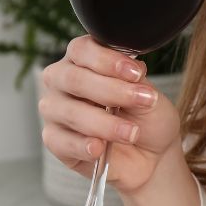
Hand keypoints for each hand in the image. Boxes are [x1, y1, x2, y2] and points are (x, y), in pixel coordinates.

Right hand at [37, 35, 182, 195]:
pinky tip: (99, 148)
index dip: (108, 60)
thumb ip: (138, 81)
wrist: (151, 154)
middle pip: (74, 79)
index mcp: (84, 60)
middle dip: (112, 90)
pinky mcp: (54, 140)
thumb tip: (134, 70)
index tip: (136, 73)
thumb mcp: (149, 95)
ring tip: (132, 133)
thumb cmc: (146, 118)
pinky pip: (61, 141)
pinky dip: (83, 145)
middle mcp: (63, 81)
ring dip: (105, 123)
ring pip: (70, 112)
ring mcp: (55, 110)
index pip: (83, 50)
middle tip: (142, 100)